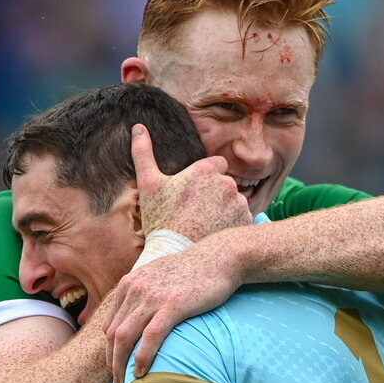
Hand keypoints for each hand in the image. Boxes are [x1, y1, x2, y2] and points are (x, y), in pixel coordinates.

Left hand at [105, 241, 241, 382]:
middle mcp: (135, 289)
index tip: (116, 365)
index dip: (109, 349)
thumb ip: (142, 293)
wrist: (219, 257)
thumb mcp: (157, 276)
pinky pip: (151, 337)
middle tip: (117, 380)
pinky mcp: (173, 304)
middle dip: (111, 361)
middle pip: (112, 334)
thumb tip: (135, 316)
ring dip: (121, 364)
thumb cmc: (192, 271)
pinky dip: (142, 357)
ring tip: (125, 382)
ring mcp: (153, 296)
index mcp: (129, 283)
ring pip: (125, 337)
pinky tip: (141, 372)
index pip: (109, 324)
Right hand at [131, 123, 251, 240]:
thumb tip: (137, 127)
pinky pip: (243, 218)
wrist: (174, 255)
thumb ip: (143, 153)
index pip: (217, 165)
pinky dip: (233, 224)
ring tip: (207, 225)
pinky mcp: (246, 222)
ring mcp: (239, 204)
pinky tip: (217, 233)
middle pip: (226, 184)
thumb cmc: (160, 220)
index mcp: (206, 170)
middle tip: (198, 213)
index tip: (195, 194)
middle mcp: (226, 183)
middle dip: (215, 194)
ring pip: (235, 201)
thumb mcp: (148, 185)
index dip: (206, 178)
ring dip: (225, 209)